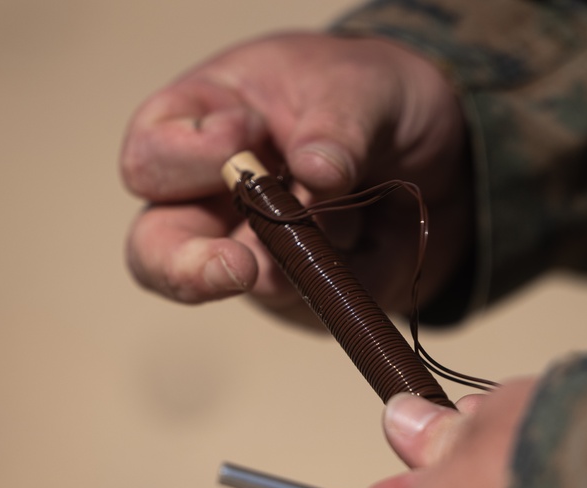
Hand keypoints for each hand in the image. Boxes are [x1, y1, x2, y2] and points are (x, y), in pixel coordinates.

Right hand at [120, 32, 473, 323]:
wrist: (435, 157)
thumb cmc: (372, 99)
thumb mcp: (365, 86)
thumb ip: (339, 123)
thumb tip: (316, 172)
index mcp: (202, 120)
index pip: (151, 155)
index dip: (191, 155)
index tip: (251, 132)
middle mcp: (209, 193)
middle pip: (155, 246)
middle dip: (189, 267)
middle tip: (239, 269)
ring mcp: (248, 248)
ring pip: (234, 284)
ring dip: (297, 260)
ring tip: (352, 221)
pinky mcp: (295, 290)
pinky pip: (308, 302)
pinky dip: (345, 276)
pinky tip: (374, 237)